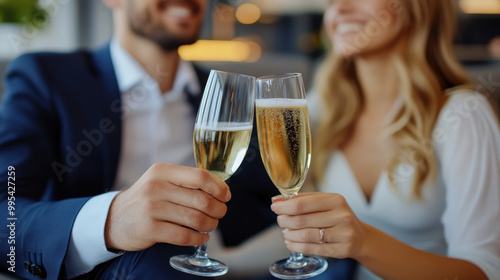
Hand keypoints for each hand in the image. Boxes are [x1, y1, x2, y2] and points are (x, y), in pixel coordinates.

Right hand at [105, 163, 230, 251]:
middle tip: (220, 213)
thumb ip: (186, 181)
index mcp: (162, 171)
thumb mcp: (161, 181)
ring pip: (195, 219)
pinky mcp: (149, 229)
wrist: (114, 219)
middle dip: (218, 209)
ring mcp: (151, 208)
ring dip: (210, 225)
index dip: (219, 187)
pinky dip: (198, 238)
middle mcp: (156, 187)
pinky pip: (184, 236)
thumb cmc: (147, 198)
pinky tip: (201, 237)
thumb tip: (221, 187)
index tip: (226, 196)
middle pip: (202, 200)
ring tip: (211, 225)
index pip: (200, 176)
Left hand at [271, 193, 366, 258]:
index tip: (274, 207)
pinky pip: (312, 249)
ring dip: (289, 234)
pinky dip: (296, 246)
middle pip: (302, 220)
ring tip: (285, 233)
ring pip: (305, 235)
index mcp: (335, 200)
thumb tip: (276, 200)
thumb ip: (301, 199)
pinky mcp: (341, 250)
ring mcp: (343, 234)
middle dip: (285, 221)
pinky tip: (290, 243)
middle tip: (280, 221)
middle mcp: (341, 216)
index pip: (302, 203)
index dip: (284, 207)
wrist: (360, 237)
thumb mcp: (324, 202)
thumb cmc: (336, 216)